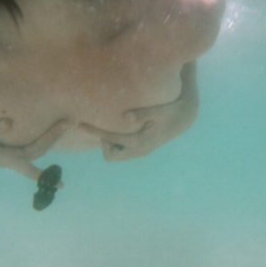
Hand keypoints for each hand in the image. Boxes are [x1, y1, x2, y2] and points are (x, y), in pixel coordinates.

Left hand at [0, 78, 67, 183]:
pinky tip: (8, 122)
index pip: (35, 163)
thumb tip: (42, 125)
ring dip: (22, 138)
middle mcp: (2, 157)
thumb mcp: (1, 142)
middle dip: (50, 138)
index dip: (48, 175)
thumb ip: (20, 138)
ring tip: (46, 127)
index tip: (62, 185)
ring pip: (12, 151)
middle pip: (32, 151)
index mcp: (11, 158)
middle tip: (67, 121)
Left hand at [79, 61, 198, 161]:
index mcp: (140, 143)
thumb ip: (142, 114)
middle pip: (110, 156)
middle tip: (108, 125)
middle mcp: (139, 151)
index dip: (94, 131)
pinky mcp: (141, 148)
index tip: (80, 123)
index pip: (110, 140)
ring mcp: (141, 152)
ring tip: (115, 124)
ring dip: (111, 142)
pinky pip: (122, 150)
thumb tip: (125, 117)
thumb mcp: (159, 110)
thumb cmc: (171, 110)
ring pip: (115, 155)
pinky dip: (117, 141)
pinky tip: (120, 126)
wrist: (185, 117)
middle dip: (104, 142)